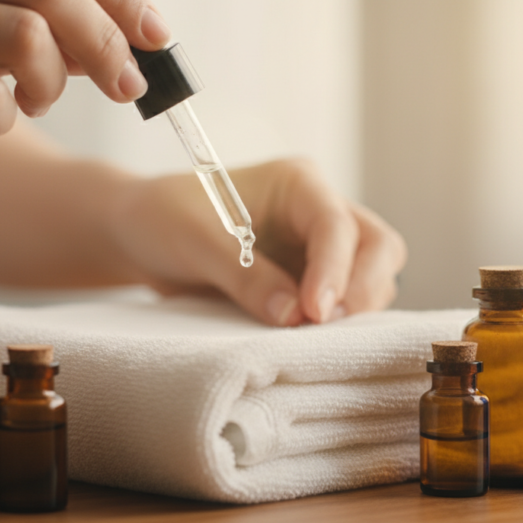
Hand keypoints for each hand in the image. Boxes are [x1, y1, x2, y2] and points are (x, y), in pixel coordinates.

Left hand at [114, 159, 407, 325]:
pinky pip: (346, 303)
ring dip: (355, 309)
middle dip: (363, 288)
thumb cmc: (166, 218)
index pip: (337, 224)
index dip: (334, 270)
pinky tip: (312, 340)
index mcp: (297, 183)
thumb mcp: (196, 240)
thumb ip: (246, 276)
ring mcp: (320, 248)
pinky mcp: (312, 280)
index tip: (314, 313)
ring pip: (373, 277)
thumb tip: (293, 316)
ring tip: (313, 336)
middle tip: (325, 326)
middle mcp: (319, 211)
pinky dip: (340, 323)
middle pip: (379, 246)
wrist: (143, 235)